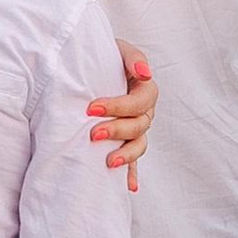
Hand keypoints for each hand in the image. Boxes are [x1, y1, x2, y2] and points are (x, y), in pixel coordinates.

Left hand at [89, 42, 156, 192]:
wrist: (94, 65)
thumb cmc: (107, 55)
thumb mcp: (120, 49)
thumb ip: (133, 57)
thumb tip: (145, 73)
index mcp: (145, 90)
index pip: (139, 102)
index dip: (119, 107)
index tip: (92, 109)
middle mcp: (145, 112)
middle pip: (139, 126)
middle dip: (117, 131)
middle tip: (93, 134)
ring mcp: (137, 129)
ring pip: (138, 145)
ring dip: (126, 156)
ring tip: (108, 163)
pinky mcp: (126, 141)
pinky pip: (133, 161)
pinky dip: (132, 175)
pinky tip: (129, 188)